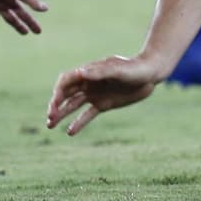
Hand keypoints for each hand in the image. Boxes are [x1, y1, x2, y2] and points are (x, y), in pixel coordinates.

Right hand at [46, 56, 160, 135]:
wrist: (151, 74)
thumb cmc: (135, 68)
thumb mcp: (119, 70)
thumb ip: (102, 72)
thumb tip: (81, 73)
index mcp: (90, 71)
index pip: (67, 80)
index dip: (59, 91)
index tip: (55, 103)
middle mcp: (89, 83)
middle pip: (66, 94)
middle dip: (56, 104)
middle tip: (50, 117)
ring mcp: (95, 94)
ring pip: (73, 105)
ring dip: (61, 114)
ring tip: (50, 125)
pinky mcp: (103, 104)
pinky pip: (87, 114)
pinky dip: (78, 123)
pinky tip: (70, 132)